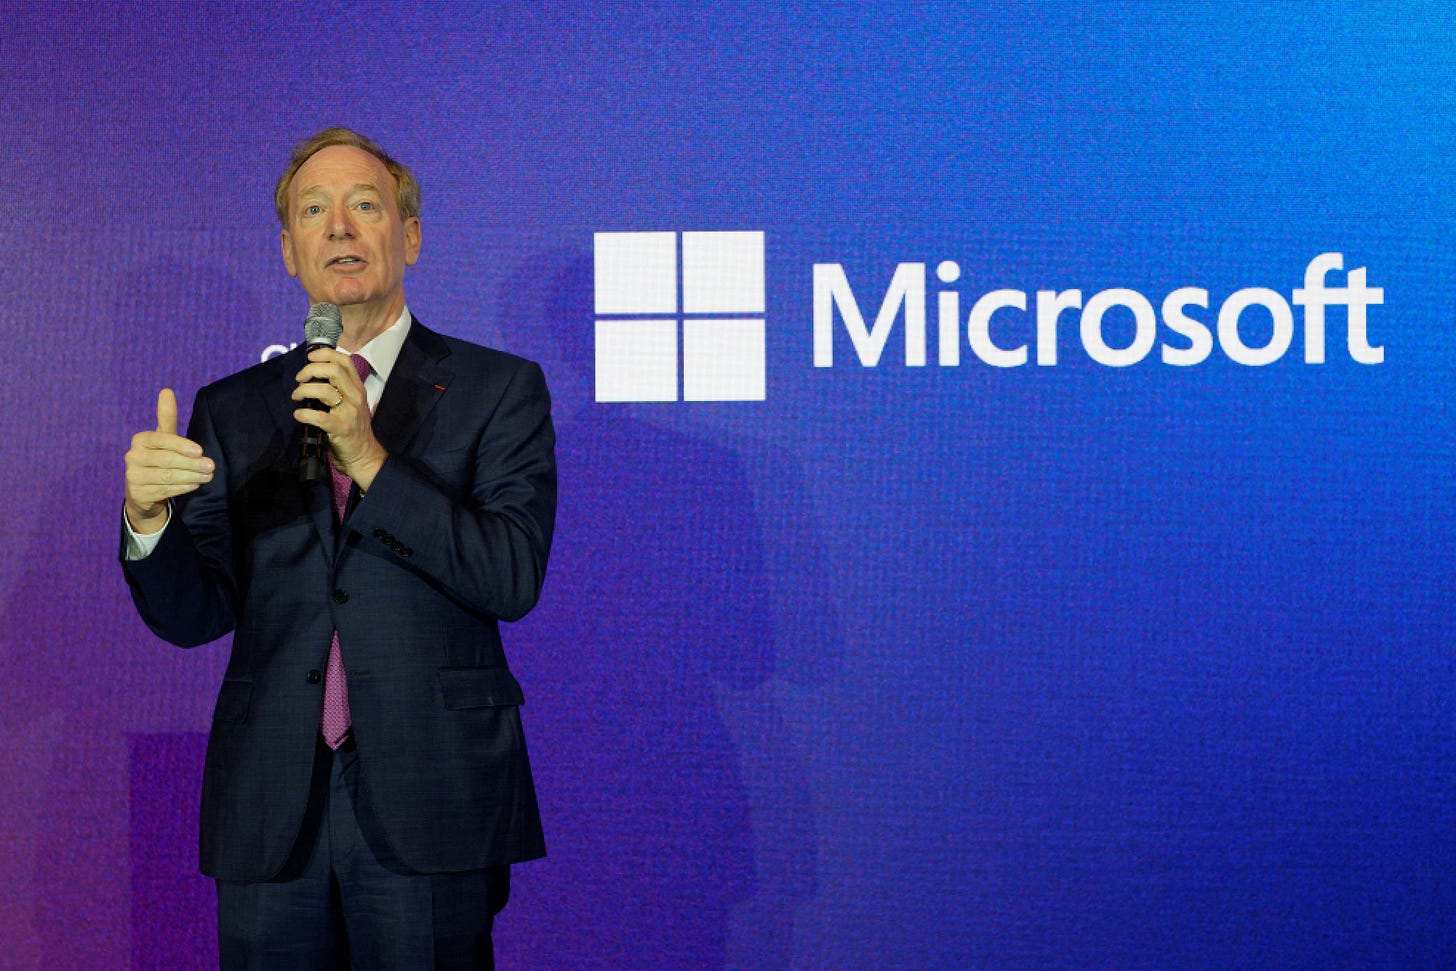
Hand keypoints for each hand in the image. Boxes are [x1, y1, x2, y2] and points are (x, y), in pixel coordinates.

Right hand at [124, 389, 213, 533]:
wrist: (143, 493)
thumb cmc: (158, 459)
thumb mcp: (164, 438)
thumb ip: (166, 417)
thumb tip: (167, 390)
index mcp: (140, 440)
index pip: (161, 440)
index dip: (180, 445)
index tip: (200, 451)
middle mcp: (132, 457)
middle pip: (167, 460)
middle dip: (192, 464)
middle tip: (212, 466)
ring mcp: (133, 477)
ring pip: (167, 476)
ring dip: (191, 476)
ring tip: (208, 476)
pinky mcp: (138, 494)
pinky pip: (165, 490)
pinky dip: (182, 488)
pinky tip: (195, 485)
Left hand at [291, 348, 387, 488]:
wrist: (363, 455)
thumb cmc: (354, 429)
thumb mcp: (354, 404)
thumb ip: (340, 389)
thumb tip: (314, 376)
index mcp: (358, 389)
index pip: (344, 361)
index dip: (325, 354)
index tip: (310, 358)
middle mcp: (355, 397)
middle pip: (333, 370)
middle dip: (310, 370)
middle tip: (300, 379)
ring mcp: (349, 413)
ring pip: (324, 390)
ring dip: (303, 390)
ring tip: (296, 396)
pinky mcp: (340, 429)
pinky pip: (318, 416)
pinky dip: (303, 413)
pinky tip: (299, 415)